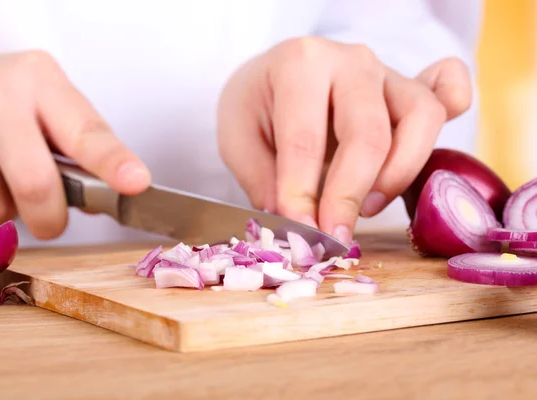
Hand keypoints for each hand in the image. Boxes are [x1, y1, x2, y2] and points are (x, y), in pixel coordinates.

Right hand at [0, 51, 149, 237]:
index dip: (112, 164)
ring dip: (2, 212)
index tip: (135, 184)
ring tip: (1, 182)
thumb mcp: (54, 105)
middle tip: (50, 219)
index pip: (86, 132)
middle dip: (49, 219)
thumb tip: (111, 196)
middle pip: (34, 184)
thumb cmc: (11, 99)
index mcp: (42, 81)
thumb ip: (83, 147)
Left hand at [217, 37, 471, 243]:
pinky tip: (427, 147)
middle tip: (333, 237)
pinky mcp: (410, 87)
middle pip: (368, 134)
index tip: (301, 235)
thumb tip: (298, 226)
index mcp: (299, 66)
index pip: (304, 139)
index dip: (303, 194)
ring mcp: (387, 73)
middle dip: (349, 195)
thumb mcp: (239, 139)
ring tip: (366, 205)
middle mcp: (351, 62)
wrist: (272, 77)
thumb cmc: (257, 107)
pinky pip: (448, 90)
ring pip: (421, 119)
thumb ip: (264, 180)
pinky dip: (454, 111)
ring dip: (398, 173)